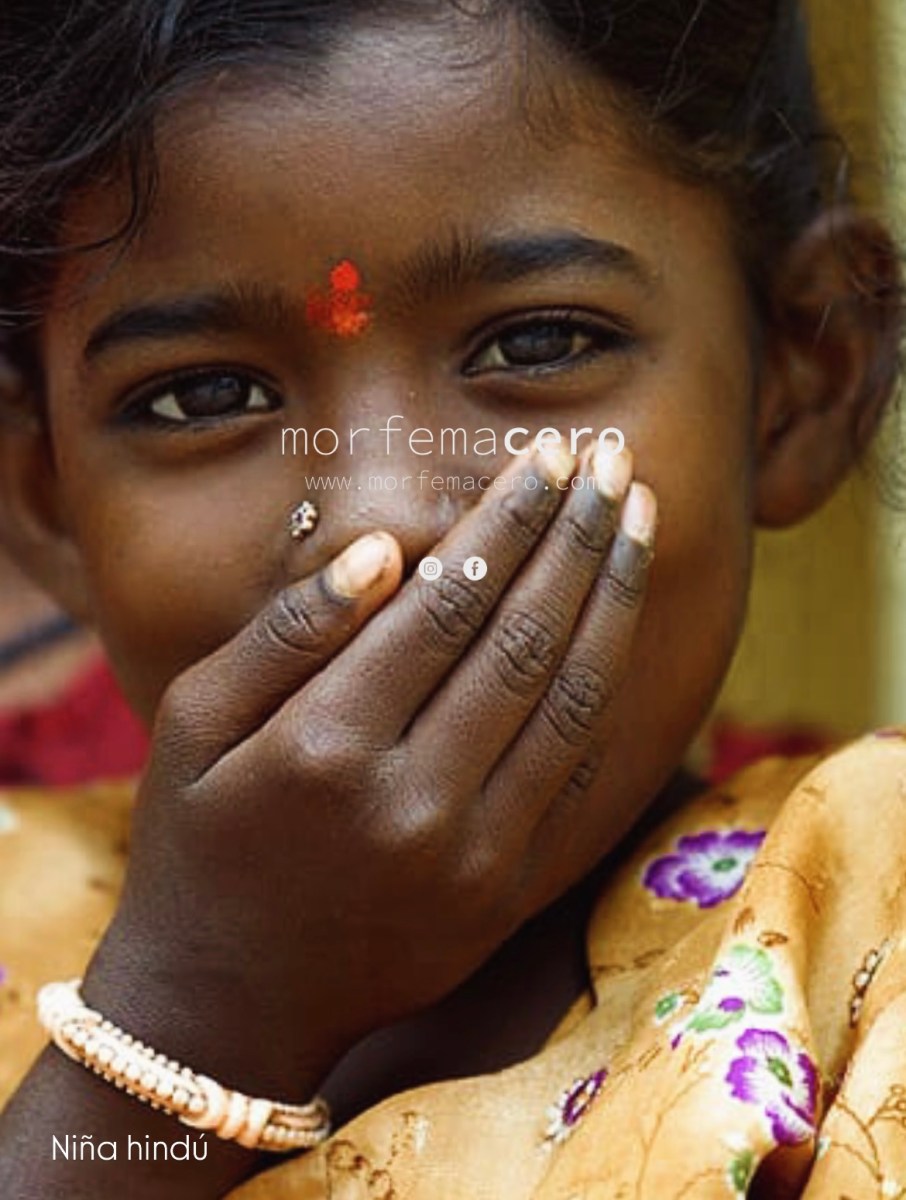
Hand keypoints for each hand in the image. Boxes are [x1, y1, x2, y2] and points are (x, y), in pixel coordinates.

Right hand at [85, 442, 655, 1101]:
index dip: (508, 518)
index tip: (546, 456)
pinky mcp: (505, 892)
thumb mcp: (194, 724)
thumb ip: (284, 633)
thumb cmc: (195, 845)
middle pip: (524, 639)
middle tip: (611, 460)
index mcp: (327, 746)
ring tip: (638, 519)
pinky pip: (580, 775)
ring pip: (572, 700)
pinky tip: (624, 622)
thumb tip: (378, 550)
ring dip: (613, 599)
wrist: (225, 1002)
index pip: (447, 602)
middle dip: (578, 537)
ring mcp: (473, 855)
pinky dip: (610, 690)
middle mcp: (414, 800)